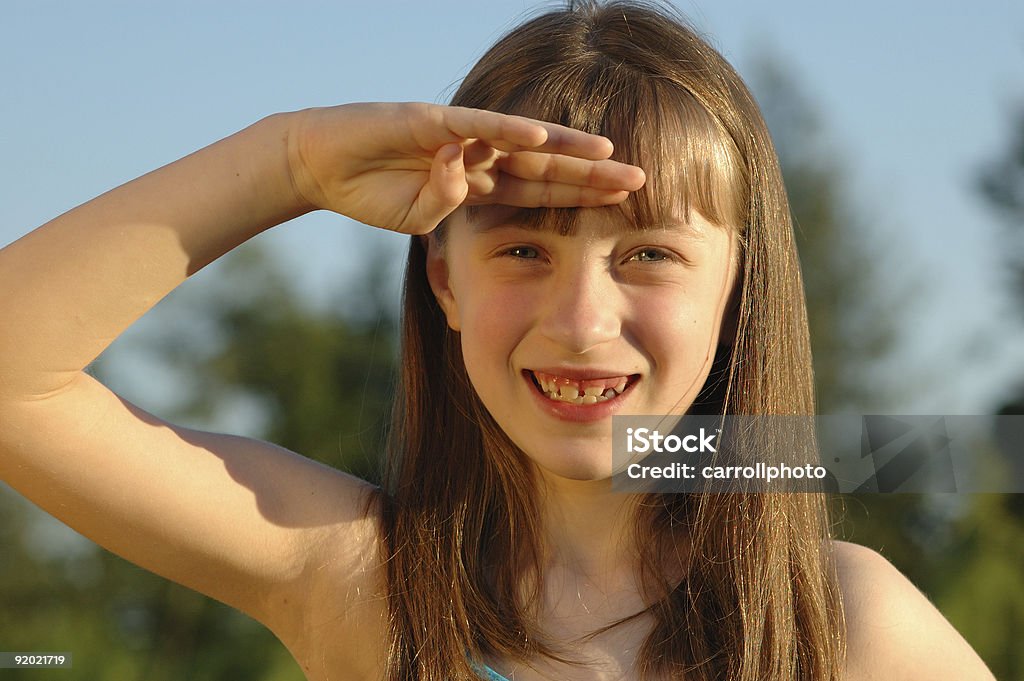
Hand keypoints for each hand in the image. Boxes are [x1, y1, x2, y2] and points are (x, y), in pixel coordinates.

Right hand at [286, 102, 645, 234]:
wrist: (322, 165)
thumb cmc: (370, 192)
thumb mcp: (417, 217)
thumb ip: (447, 206)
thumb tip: (465, 179)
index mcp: (480, 183)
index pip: (541, 190)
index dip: (581, 196)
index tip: (624, 204)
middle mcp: (479, 155)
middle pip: (546, 165)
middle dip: (591, 175)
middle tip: (641, 179)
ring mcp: (458, 136)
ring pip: (521, 140)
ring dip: (564, 147)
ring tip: (607, 154)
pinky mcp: (428, 121)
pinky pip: (474, 127)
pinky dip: (504, 130)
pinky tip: (541, 136)